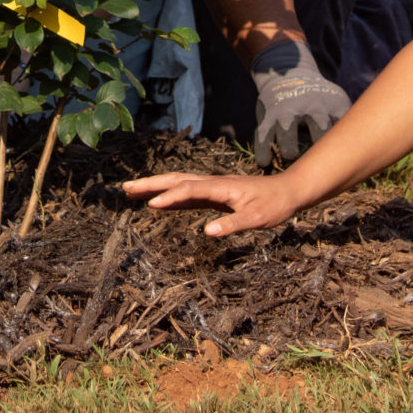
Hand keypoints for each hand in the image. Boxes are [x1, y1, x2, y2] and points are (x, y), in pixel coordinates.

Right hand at [121, 170, 306, 236]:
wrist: (287, 191)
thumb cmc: (273, 205)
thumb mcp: (257, 218)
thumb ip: (233, 224)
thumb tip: (207, 232)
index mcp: (221, 187)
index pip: (190, 189)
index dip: (170, 197)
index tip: (151, 205)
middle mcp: (212, 183)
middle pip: (176, 179)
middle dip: (150, 184)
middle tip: (125, 188)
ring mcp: (211, 187)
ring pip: (178, 182)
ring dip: (155, 186)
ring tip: (132, 191)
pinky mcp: (213, 194)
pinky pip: (186, 192)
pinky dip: (169, 194)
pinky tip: (157, 202)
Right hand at [247, 39, 349, 167]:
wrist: (290, 76)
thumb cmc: (321, 100)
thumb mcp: (338, 103)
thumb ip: (349, 126)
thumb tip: (367, 156)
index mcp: (332, 105)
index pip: (345, 126)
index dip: (348, 145)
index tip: (349, 162)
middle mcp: (310, 107)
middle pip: (318, 126)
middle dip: (320, 143)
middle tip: (321, 164)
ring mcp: (287, 111)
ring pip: (287, 130)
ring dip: (289, 148)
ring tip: (291, 160)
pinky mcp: (268, 117)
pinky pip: (263, 136)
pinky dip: (264, 151)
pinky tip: (265, 164)